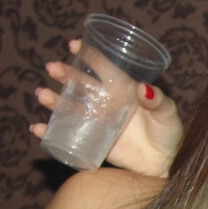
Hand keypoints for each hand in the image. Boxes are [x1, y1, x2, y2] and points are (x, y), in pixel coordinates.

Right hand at [33, 39, 182, 177]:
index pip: (102, 67)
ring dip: (54, 100)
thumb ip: (158, 101)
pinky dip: (50, 132)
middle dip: (65, 74)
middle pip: (80, 83)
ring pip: (70, 106)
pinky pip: (68, 134)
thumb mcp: (167, 113)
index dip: (88, 54)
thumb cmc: (169, 133)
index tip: (74, 44)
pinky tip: (38, 129)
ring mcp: (98, 121)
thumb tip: (143, 89)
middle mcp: (107, 101)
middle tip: (52, 68)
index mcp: (123, 88)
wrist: (164, 164)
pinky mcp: (92, 140)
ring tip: (43, 96)